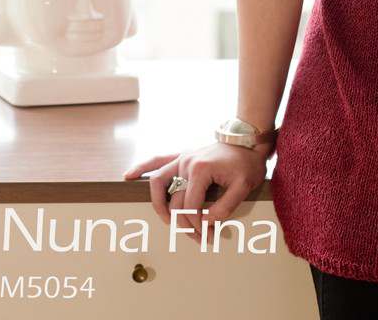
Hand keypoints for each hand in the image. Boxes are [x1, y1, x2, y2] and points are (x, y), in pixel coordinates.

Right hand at [122, 140, 271, 245]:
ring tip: (165, 221)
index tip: (208, 235)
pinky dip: (142, 167)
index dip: (196, 225)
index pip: (189, 206)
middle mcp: (186, 163)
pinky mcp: (182, 156)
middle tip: (197, 237)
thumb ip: (225, 207)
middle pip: (174, 201)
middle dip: (184, 223)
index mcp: (200, 170)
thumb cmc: (247, 162)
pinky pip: (157, 160)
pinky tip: (129, 176)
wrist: (248, 140)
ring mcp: (182, 158)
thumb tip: (206, 223)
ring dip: (158, 203)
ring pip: (158, 182)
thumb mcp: (244, 186)